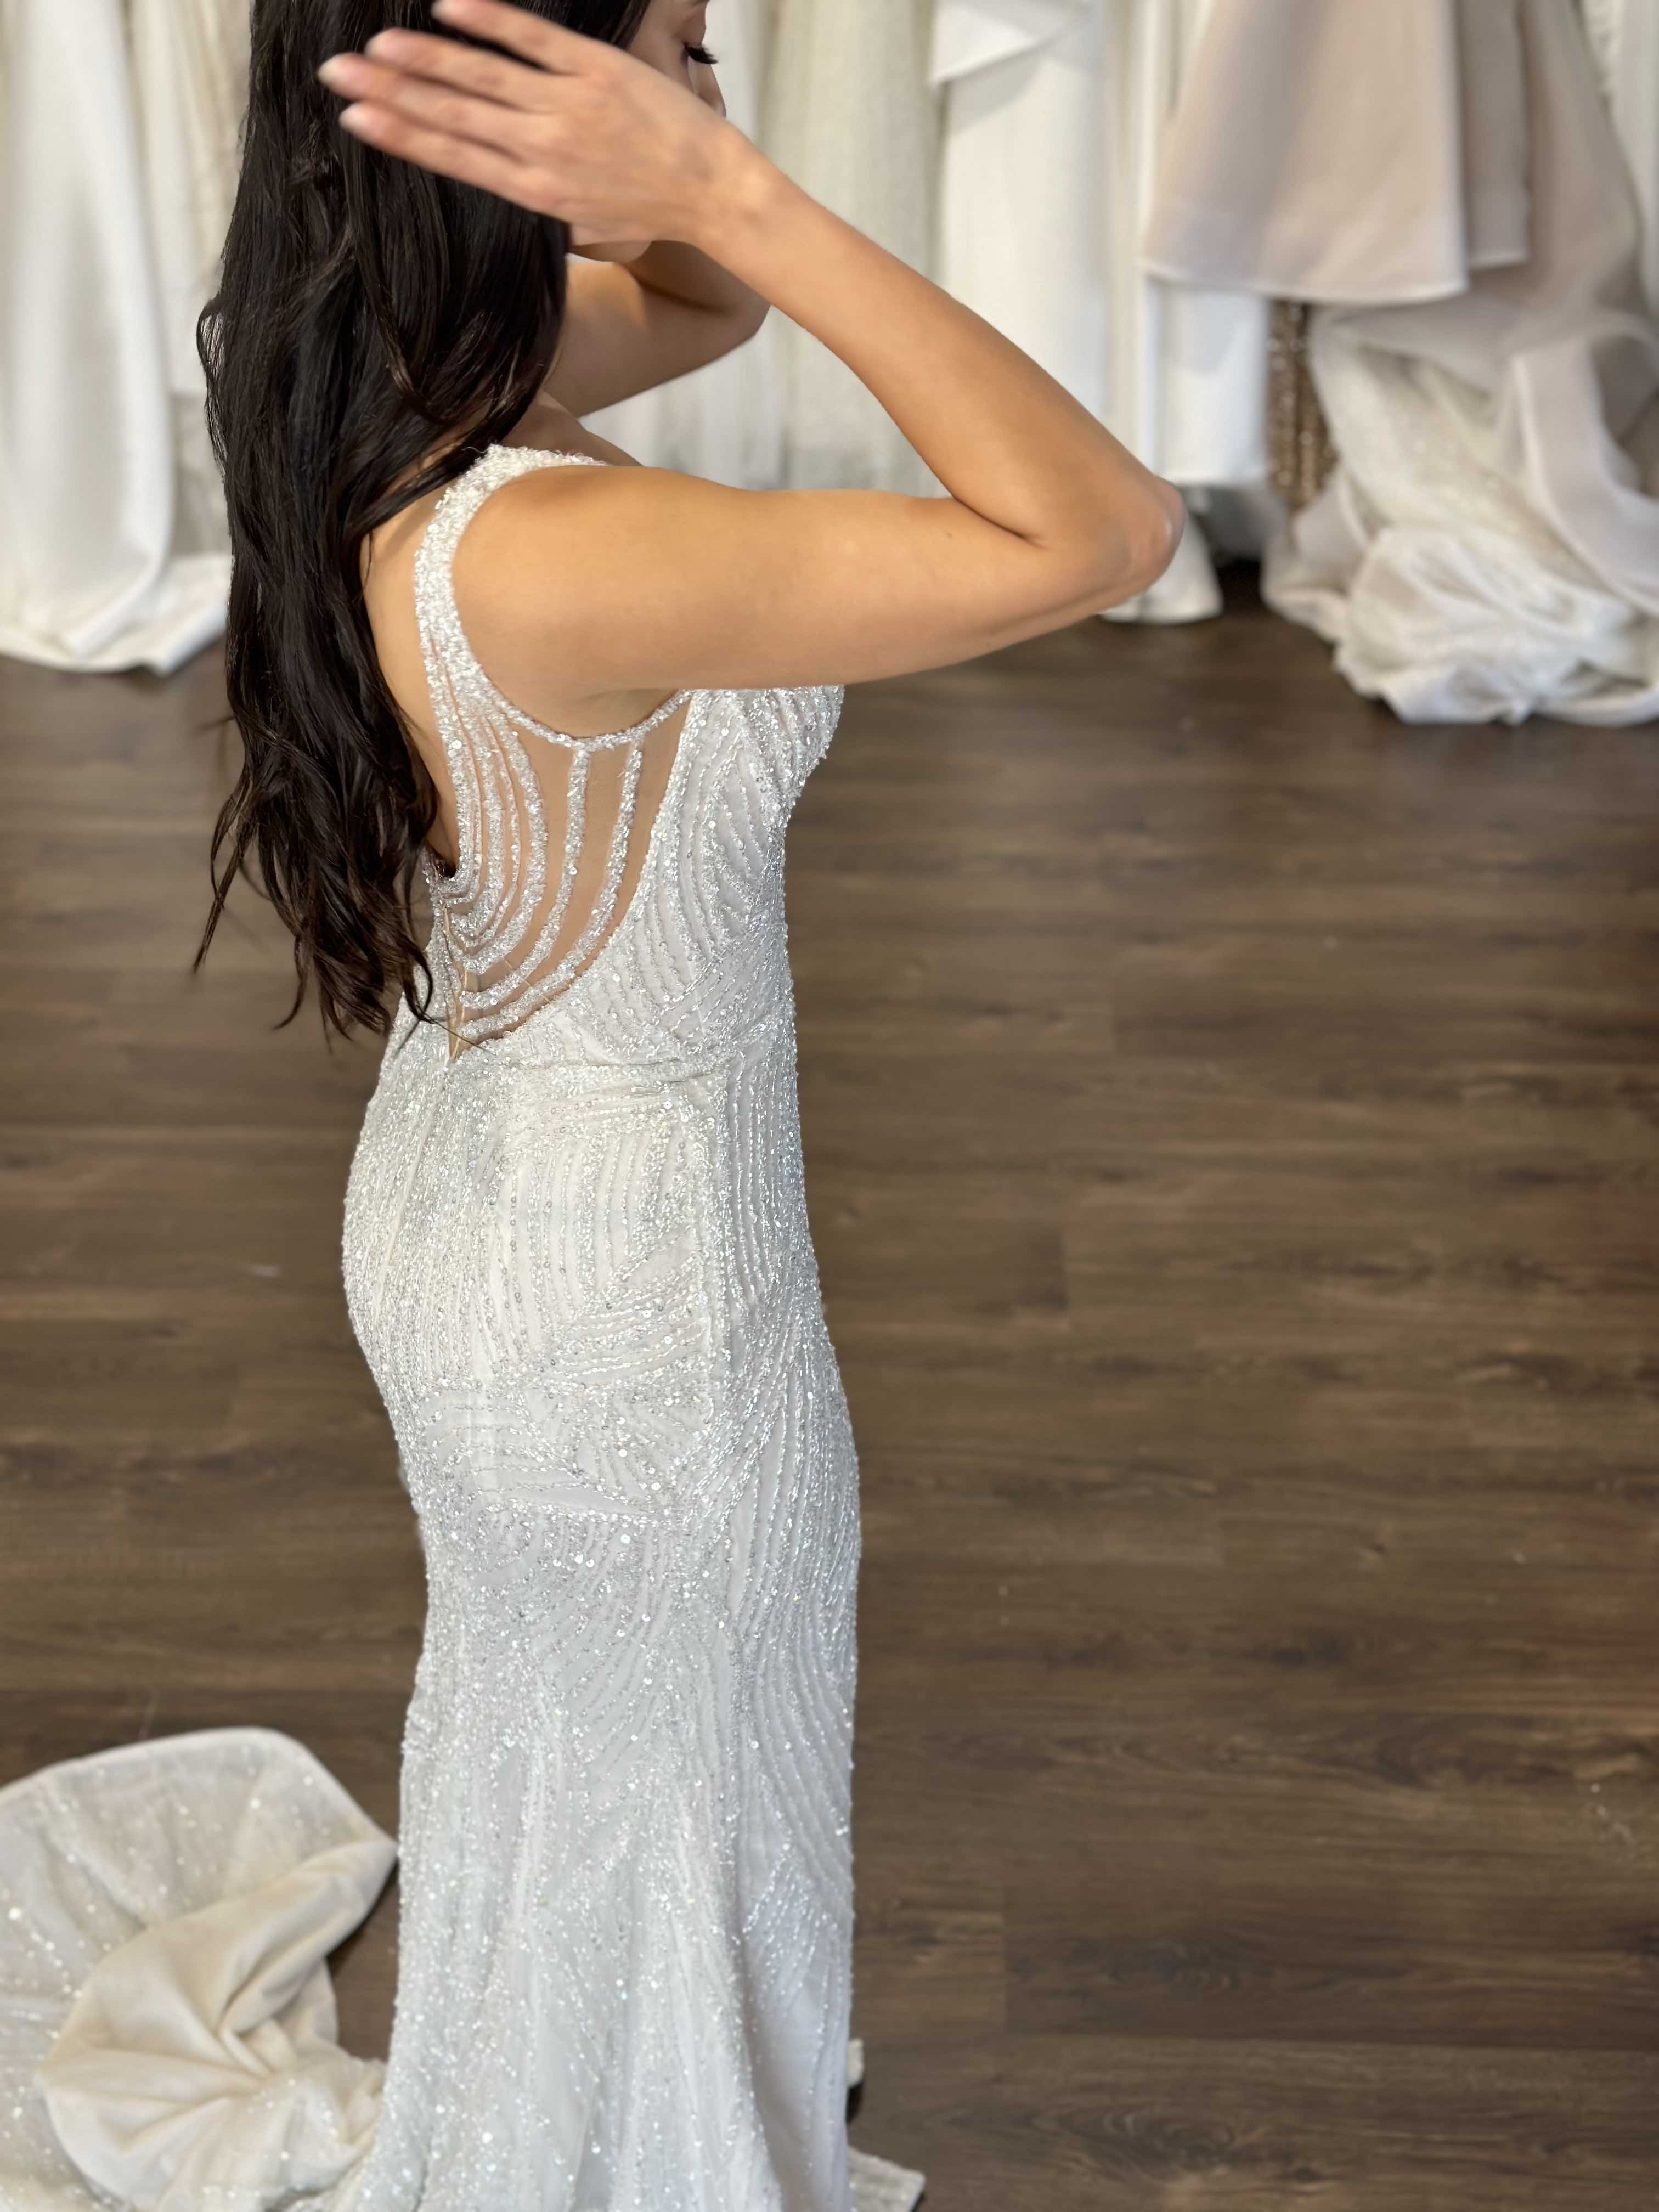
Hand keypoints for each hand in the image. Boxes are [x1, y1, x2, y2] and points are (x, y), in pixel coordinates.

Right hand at [316, 0, 739, 250]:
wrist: (713, 195)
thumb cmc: (649, 207)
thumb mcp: (585, 218)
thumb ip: (537, 191)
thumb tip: (491, 169)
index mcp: (535, 190)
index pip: (454, 157)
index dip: (401, 135)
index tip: (356, 117)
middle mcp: (542, 150)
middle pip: (453, 117)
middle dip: (392, 93)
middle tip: (338, 73)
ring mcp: (568, 109)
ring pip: (482, 80)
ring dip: (425, 59)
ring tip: (377, 46)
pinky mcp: (597, 72)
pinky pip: (534, 40)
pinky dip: (490, 22)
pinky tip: (449, 8)